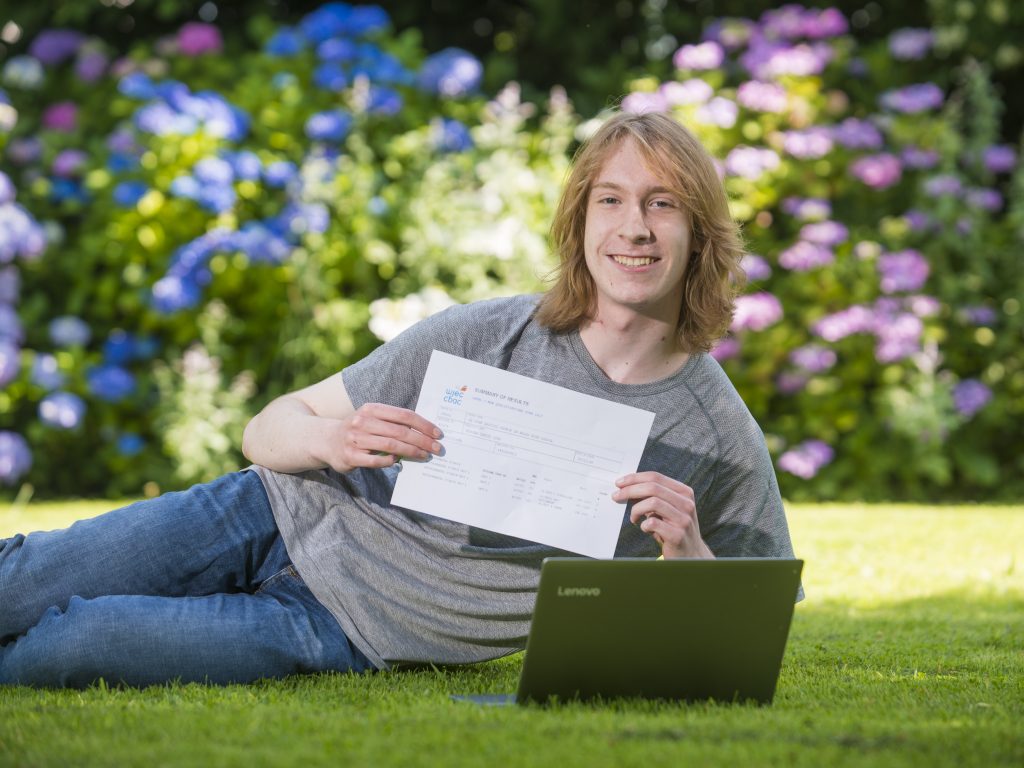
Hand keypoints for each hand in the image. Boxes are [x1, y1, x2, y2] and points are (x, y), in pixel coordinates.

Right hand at [325, 403, 442, 472]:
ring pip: (391, 445)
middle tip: (437, 448)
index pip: (404, 415)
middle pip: (400, 431)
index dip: (423, 424)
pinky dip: (389, 461)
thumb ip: (392, 424)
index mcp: (371, 409)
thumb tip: (423, 433)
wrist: (326, 441)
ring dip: (411, 452)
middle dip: (422, 440)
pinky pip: (375, 460)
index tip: (438, 433)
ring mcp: (355, 439)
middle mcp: (363, 421)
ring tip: (425, 456)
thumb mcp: (372, 419)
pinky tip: (397, 462)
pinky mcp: (350, 456)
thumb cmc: (358, 431)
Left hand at [612, 471, 712, 558]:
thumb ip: (652, 497)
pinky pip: (653, 523)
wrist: (691, 554)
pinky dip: (643, 525)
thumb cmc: (673, 528)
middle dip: (630, 490)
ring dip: (636, 509)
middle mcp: (686, 503)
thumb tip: (627, 487)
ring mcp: (684, 519)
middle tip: (616, 496)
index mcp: (684, 492)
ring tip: (633, 518)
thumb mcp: (666, 509)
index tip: (619, 483)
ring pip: (653, 503)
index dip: (635, 478)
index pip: (656, 477)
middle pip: (653, 487)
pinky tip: (645, 529)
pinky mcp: (678, 535)